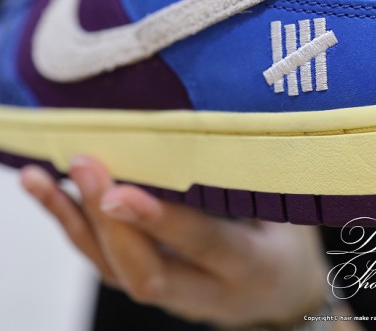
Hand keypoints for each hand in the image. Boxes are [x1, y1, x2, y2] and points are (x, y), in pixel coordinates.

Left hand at [21, 156, 327, 326]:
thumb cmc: (288, 237)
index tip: (119, 191)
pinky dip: (73, 228)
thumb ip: (256, 177)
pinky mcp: (153, 286)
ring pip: (115, 272)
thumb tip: (224, 121)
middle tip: (83, 164)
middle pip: (146, 272)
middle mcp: (208, 291)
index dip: (160, 221)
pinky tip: (48, 194)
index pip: (203, 244)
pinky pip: (106, 265)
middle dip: (108, 220)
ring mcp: (175, 297)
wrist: (285, 292)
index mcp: (251, 266)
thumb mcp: (290, 207)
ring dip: (75, 224)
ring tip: (43, 178)